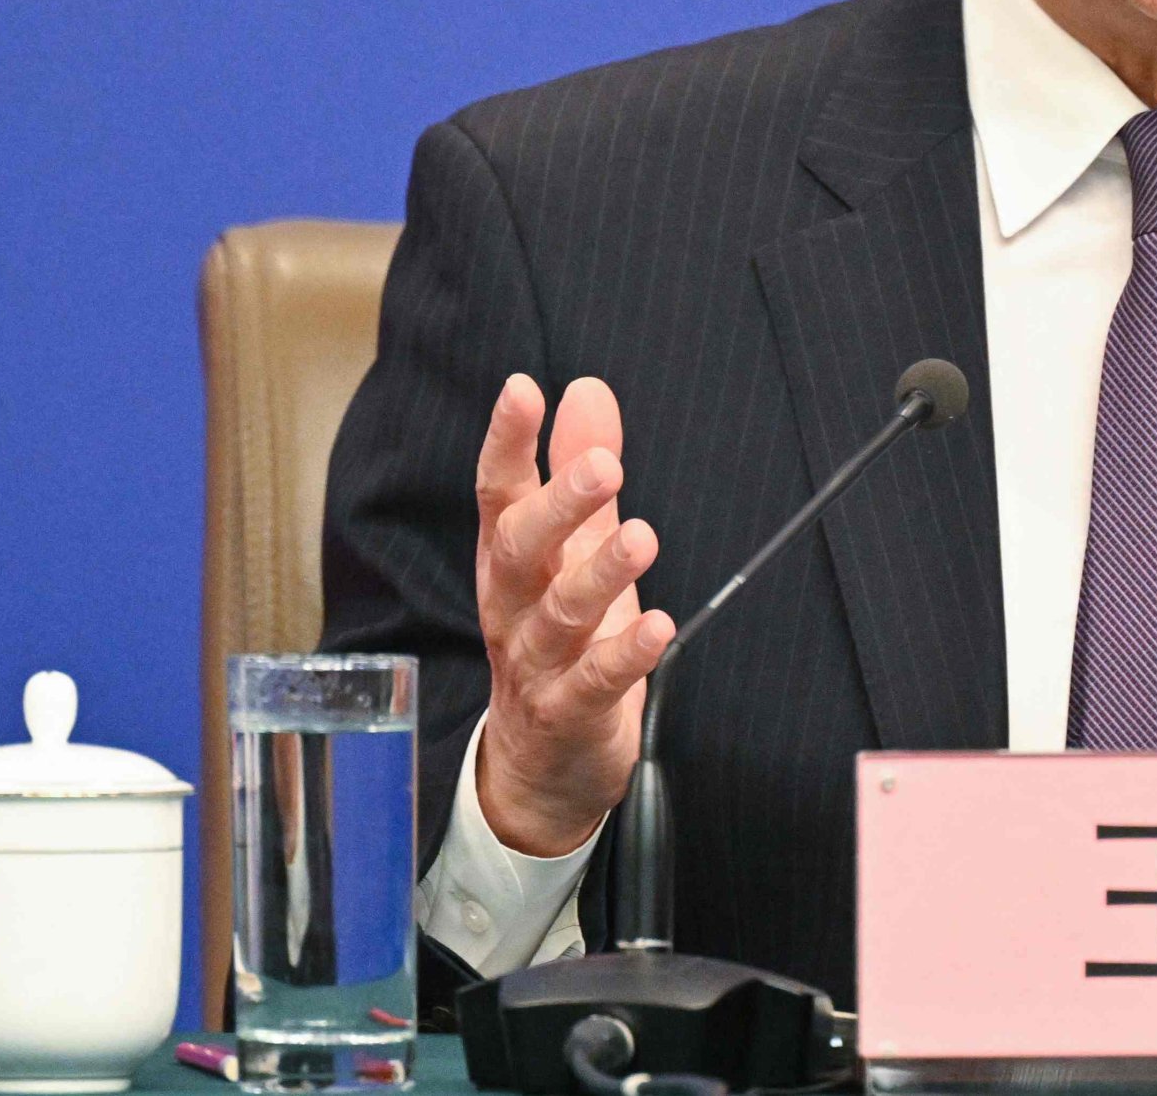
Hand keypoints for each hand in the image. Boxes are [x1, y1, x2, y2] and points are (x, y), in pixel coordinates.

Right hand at [468, 371, 671, 858]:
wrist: (540, 767)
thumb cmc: (557, 639)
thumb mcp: (569, 549)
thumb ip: (575, 470)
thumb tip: (587, 390)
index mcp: (509, 559)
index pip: (497, 493)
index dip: (506, 442)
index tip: (522, 390)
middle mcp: (513, 606)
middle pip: (520, 548)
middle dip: (559, 504)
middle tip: (605, 466)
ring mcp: (536, 664)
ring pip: (559, 615)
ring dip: (600, 575)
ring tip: (642, 538)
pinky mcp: (569, 713)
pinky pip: (594, 682)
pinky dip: (626, 655)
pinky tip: (658, 627)